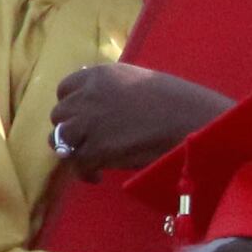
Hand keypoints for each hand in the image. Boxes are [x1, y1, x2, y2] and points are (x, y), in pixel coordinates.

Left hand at [48, 62, 231, 178]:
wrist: (193, 119)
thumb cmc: (178, 100)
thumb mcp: (139, 80)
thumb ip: (114, 88)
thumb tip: (102, 102)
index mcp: (100, 75)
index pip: (65, 88)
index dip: (72, 105)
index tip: (83, 117)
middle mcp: (88, 96)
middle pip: (58, 114)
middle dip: (71, 128)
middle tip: (87, 141)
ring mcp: (89, 122)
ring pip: (59, 138)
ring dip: (71, 150)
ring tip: (88, 160)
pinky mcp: (97, 148)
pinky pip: (76, 163)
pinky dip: (84, 172)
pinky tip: (97, 176)